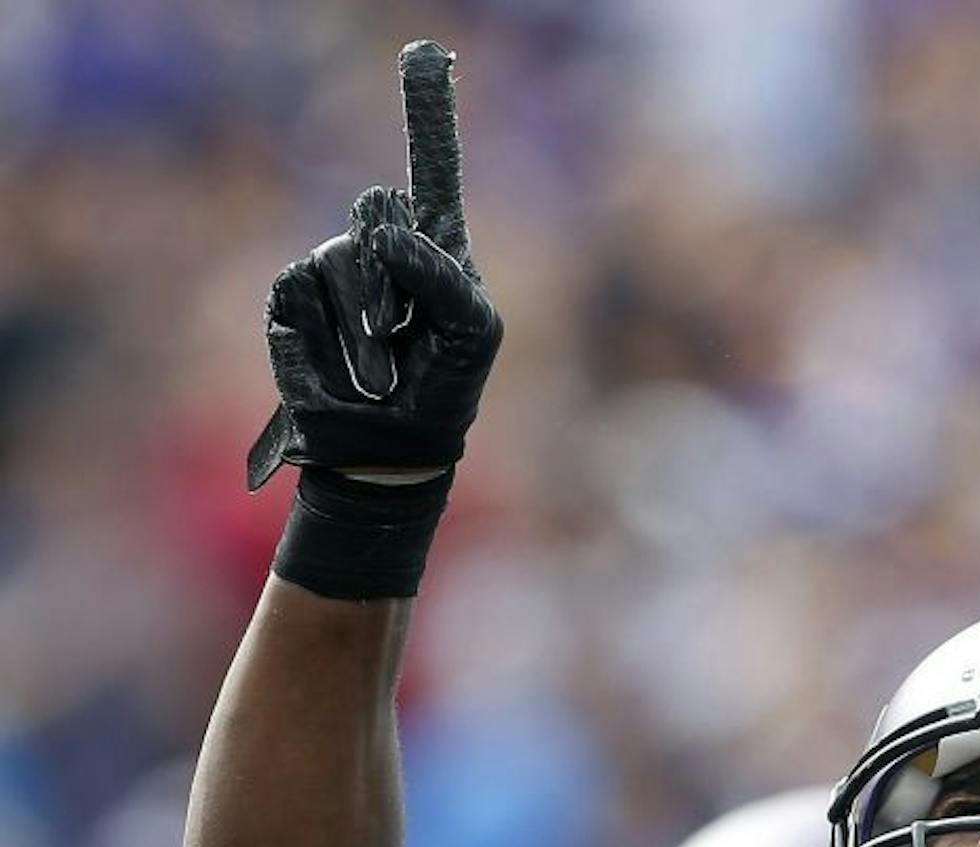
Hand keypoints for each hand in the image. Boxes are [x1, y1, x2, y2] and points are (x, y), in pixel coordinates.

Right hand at [246, 41, 501, 490]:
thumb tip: (386, 230)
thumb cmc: (445, 388)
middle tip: (404, 333)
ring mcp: (334, 268)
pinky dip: (333, 338)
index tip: (426, 53)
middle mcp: (383, 247)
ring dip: (367, 326)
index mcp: (437, 247)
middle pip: (377, 208)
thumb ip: (444, 275)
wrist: (391, 447)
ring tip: (384, 369)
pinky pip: (304, 292)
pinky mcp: (293, 298)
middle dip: (392, 275)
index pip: (432, 166)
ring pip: (343, 260)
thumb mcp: (472, 334)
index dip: (427, 111)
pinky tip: (348, 370)